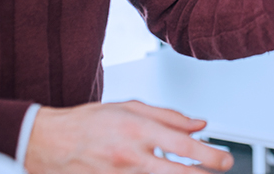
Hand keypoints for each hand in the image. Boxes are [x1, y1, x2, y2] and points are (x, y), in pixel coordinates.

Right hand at [25, 101, 233, 173]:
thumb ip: (168, 116)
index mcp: (138, 130)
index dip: (210, 155)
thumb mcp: (130, 107)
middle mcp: (131, 156)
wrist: (48, 142)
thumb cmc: (89, 122)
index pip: (184, 146)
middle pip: (178, 173)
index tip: (225, 160)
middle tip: (222, 168)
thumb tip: (199, 124)